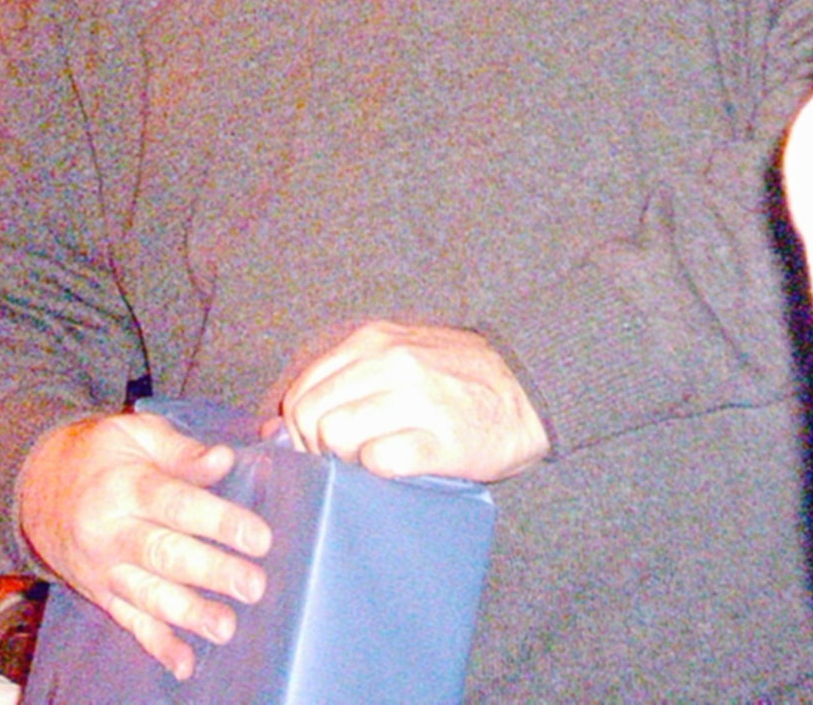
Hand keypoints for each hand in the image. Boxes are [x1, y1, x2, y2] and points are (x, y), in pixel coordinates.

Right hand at [18, 411, 271, 682]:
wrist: (34, 486)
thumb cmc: (97, 455)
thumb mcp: (134, 434)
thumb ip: (181, 449)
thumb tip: (223, 459)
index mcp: (125, 485)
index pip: (176, 504)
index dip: (218, 521)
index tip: (259, 537)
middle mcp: (112, 531)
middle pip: (164, 554)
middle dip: (211, 572)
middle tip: (252, 586)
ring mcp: (105, 568)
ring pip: (149, 594)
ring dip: (188, 613)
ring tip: (225, 627)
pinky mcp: (101, 593)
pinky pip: (129, 622)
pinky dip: (156, 644)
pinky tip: (183, 664)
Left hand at [277, 320, 548, 482]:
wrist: (531, 387)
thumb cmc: (458, 379)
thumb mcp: (399, 356)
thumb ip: (349, 376)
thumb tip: (280, 421)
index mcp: (374, 342)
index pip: (303, 388)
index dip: (299, 426)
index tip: (317, 446)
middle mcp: (390, 364)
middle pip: (311, 416)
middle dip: (316, 448)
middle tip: (340, 462)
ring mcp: (417, 400)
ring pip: (338, 437)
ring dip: (345, 460)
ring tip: (373, 463)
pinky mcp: (442, 440)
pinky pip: (381, 461)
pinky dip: (380, 471)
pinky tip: (399, 468)